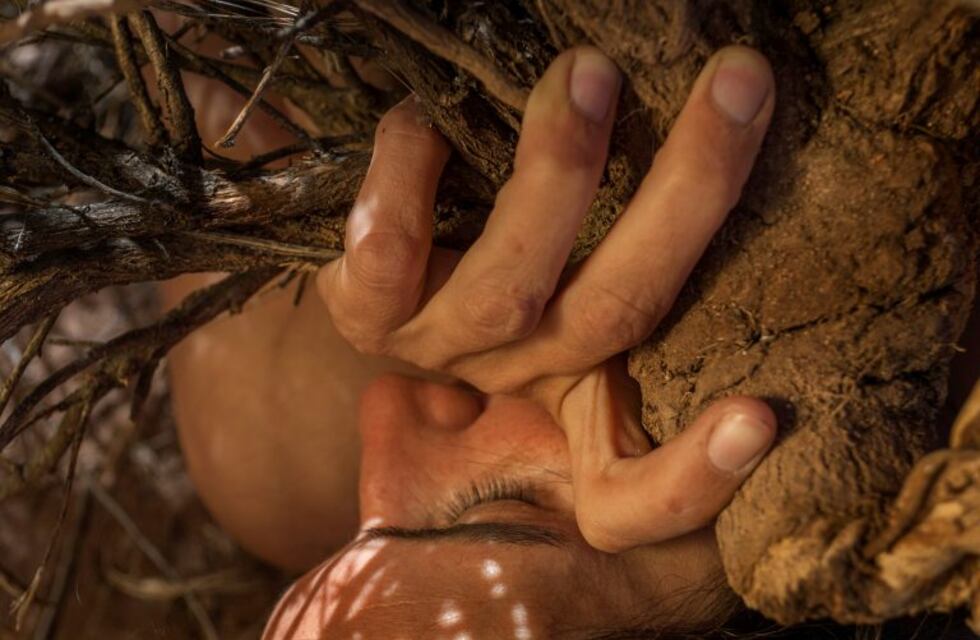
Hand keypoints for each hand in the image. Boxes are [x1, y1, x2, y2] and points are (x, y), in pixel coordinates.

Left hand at [318, 46, 777, 551]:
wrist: (377, 270)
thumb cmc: (501, 255)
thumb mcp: (578, 271)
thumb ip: (638, 237)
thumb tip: (734, 120)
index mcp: (584, 389)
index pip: (638, 490)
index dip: (697, 474)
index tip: (760, 417)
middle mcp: (521, 372)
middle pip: (616, 314)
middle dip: (687, 196)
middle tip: (738, 83)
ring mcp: (441, 346)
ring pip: (507, 289)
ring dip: (556, 175)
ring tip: (589, 76)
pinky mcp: (367, 310)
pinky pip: (389, 257)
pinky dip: (406, 183)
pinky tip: (425, 118)